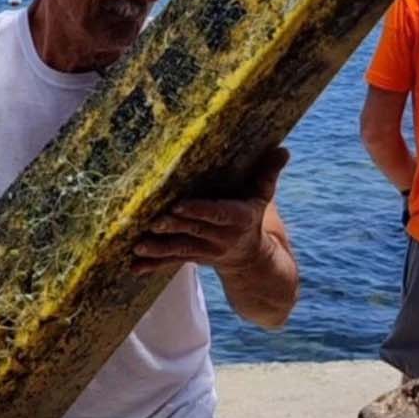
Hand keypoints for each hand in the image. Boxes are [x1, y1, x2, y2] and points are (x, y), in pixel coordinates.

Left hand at [133, 147, 288, 274]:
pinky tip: (134, 267)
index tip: (179, 205)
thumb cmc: (251, 216)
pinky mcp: (193, 258)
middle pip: (195, 230)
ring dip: (159, 248)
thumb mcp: (262, 196)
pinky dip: (153, 265)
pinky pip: (172, 262)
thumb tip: (284, 149)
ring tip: (140, 245)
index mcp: (238, 218)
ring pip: (181, 248)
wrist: (250, 258)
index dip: (199, 210)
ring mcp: (206, 250)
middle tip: (153, 221)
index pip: (218, 213)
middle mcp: (222, 237)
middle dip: (173, 226)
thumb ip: (268, 173)